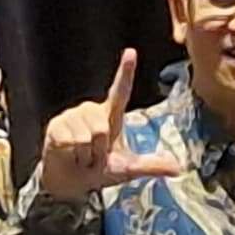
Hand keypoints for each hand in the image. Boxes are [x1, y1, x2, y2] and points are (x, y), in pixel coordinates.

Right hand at [38, 50, 188, 202]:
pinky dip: (72, 156)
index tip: (131, 52)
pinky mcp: (56, 126)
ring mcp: (72, 116)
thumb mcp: (127, 169)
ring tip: (81, 156)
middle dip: (99, 152)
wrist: (70, 182)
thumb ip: (150, 166)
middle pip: (101, 130)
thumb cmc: (99, 169)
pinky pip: (70, 142)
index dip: (125, 71)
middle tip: (93, 156)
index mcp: (110, 115)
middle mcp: (91, 110)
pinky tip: (69, 155)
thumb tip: (178, 169)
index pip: (120, 90)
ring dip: (86, 156)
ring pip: (86, 138)